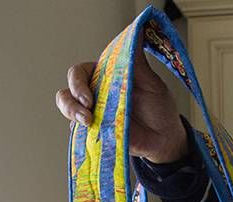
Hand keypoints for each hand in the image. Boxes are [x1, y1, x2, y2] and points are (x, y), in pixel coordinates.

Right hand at [54, 50, 188, 163]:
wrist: (165, 137)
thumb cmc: (159, 108)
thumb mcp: (151, 83)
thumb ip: (137, 61)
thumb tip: (135, 33)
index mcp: (106, 77)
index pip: (80, 72)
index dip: (78, 82)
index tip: (90, 98)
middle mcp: (96, 93)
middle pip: (69, 90)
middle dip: (72, 100)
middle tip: (88, 110)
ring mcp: (94, 113)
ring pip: (67, 108)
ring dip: (71, 113)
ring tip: (89, 122)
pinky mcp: (96, 132)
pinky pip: (77, 130)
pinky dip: (79, 130)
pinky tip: (91, 131)